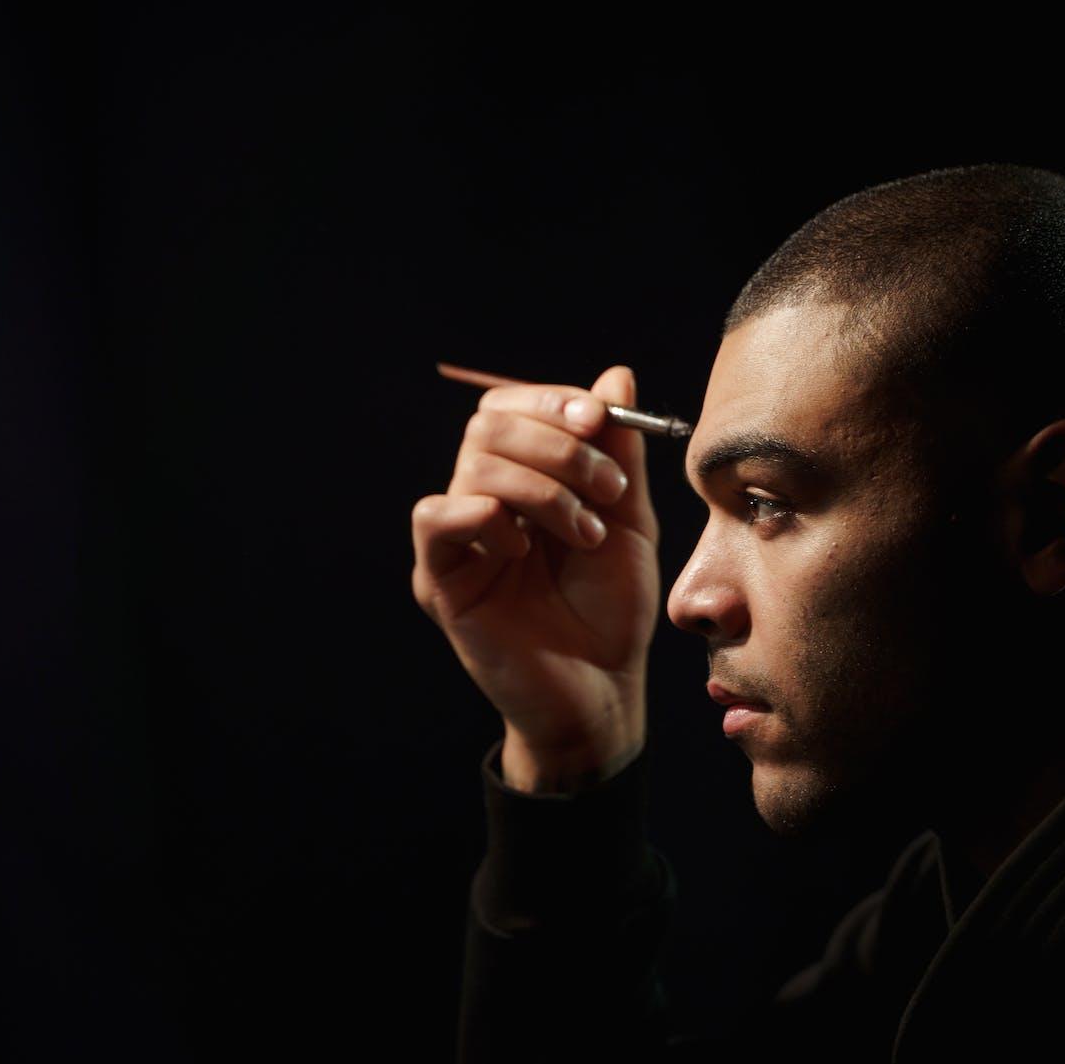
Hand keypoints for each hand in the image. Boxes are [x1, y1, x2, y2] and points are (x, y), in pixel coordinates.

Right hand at [411, 365, 658, 781]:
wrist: (604, 689)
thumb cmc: (613, 610)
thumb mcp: (630, 520)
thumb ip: (619, 452)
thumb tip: (616, 375)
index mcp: (524, 478)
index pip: (513, 405)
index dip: (553, 400)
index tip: (600, 422)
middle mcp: (483, 499)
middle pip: (489, 422)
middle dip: (558, 443)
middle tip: (607, 489)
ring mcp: (459, 540)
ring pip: (473, 462)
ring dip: (543, 487)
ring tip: (585, 533)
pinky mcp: (440, 579)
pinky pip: (435, 517)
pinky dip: (486, 516)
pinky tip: (524, 550)